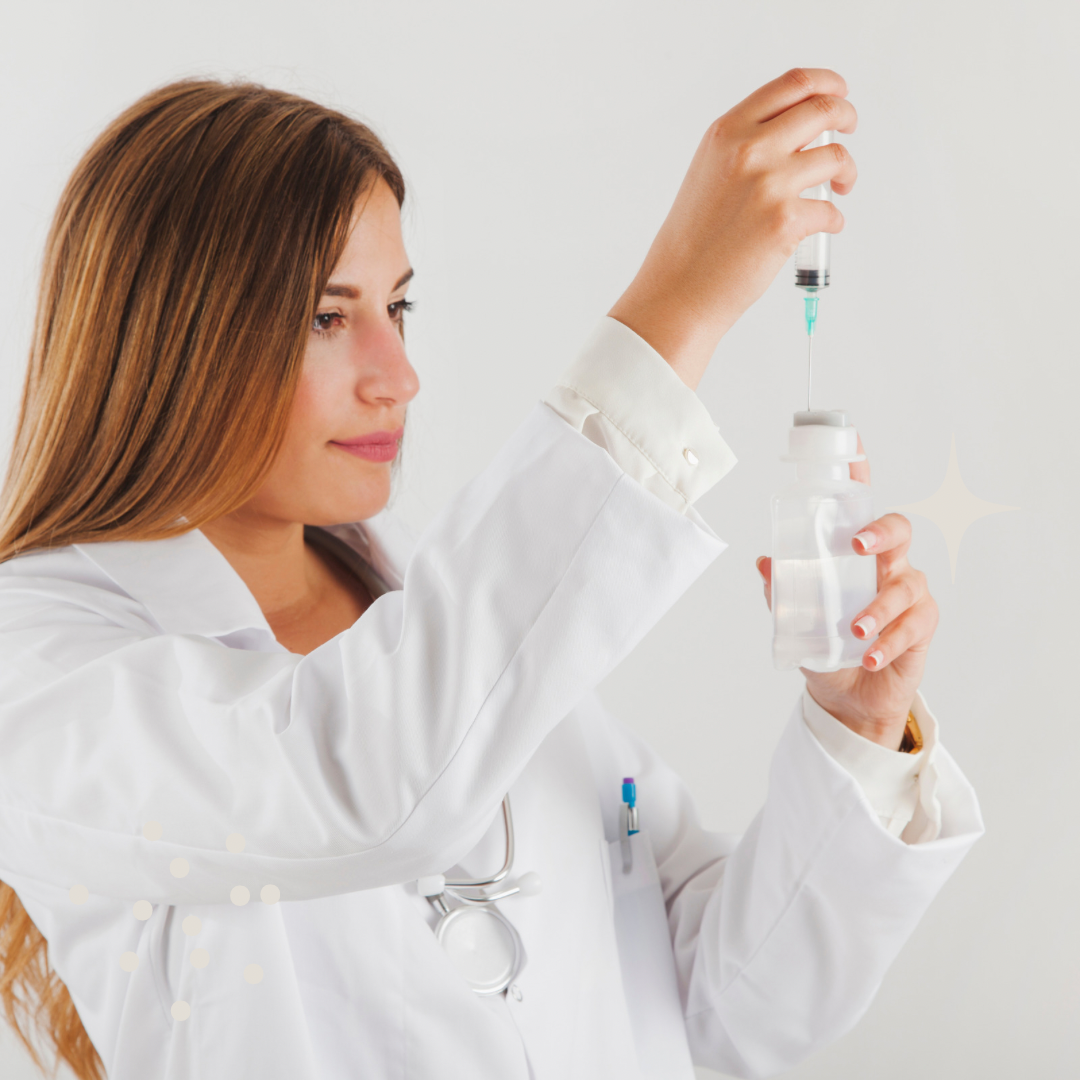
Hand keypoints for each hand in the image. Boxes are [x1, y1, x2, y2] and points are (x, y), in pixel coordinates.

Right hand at [608, 68, 857, 389]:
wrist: (679, 289)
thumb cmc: (692, 240)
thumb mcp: (708, 172)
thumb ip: (746, 144)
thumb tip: (799, 132)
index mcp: (727, 132)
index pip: (792, 85)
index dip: (826, 84)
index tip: (838, 94)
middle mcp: (748, 150)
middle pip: (823, 110)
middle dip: (847, 117)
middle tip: (849, 131)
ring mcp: (768, 184)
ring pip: (836, 158)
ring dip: (847, 173)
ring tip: (839, 189)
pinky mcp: (785, 221)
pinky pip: (831, 210)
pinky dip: (834, 220)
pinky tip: (823, 227)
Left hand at [755, 438, 939, 749]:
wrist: (848, 697)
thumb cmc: (827, 646)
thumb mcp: (796, 619)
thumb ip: (782, 591)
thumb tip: (763, 562)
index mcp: (857, 554)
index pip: (862, 506)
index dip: (860, 473)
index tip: (854, 440)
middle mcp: (888, 565)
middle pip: (899, 530)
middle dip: (880, 533)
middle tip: (857, 546)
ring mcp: (908, 595)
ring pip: (905, 586)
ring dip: (878, 609)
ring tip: (853, 631)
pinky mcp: (922, 628)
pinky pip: (913, 628)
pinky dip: (888, 643)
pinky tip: (869, 657)